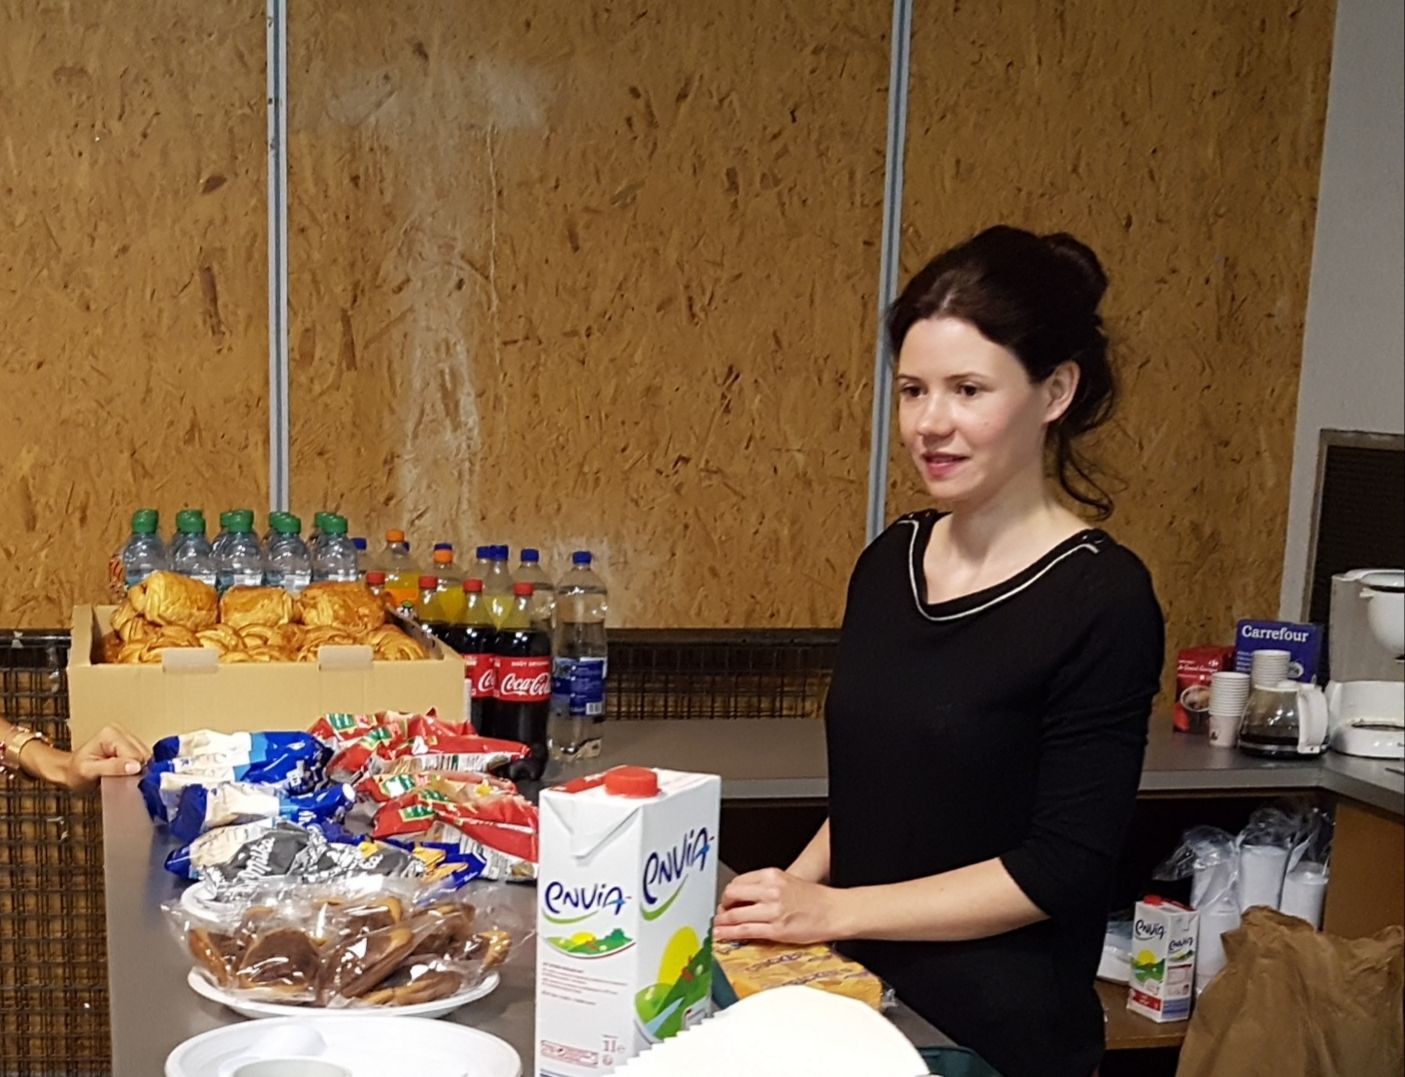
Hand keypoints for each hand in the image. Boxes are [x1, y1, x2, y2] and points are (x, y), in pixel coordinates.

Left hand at [62, 724, 151, 791]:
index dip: (132, 770)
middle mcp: (121, 731)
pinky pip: (143, 757)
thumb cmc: (75, 773)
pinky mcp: (130, 743)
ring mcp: (126, 736)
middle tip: (119, 779)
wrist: (69, 772)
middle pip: (142, 754)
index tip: (121, 781)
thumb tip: (136, 767)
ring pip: (145, 756)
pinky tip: (125, 771)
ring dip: (137, 769)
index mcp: (111, 734)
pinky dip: (137, 767)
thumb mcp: (89, 772)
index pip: (135, 754)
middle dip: (135, 769)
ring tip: (120, 775)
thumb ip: (112, 768)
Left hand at [714, 867, 848, 944]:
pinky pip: (746, 930)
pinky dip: (730, 933)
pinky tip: (723, 935)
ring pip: (736, 915)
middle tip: (721, 914)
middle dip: (723, 907)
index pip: (739, 881)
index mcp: (772, 875)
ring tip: (718, 927)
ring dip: (722, 922)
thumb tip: (744, 898)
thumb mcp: (788, 882)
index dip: (729, 893)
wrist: (835, 911)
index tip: (727, 901)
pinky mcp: (776, 929)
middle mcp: (771, 890)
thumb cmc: (815, 899)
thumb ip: (766, 887)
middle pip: (733, 895)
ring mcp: (773, 910)